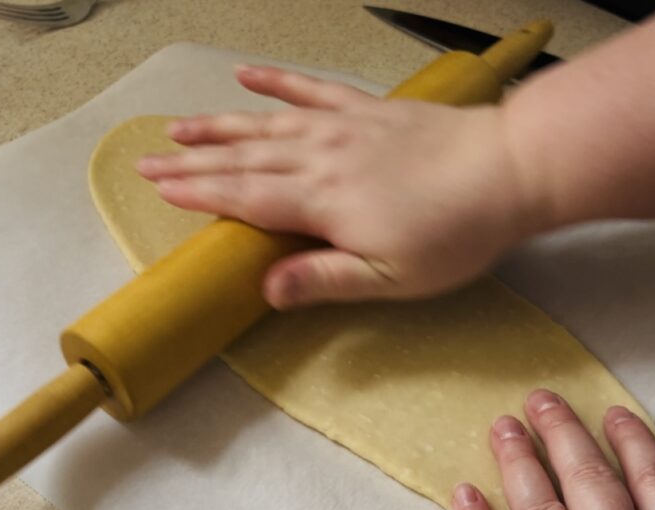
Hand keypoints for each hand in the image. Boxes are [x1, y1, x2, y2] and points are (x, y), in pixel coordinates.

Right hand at [137, 66, 547, 308]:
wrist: (508, 169)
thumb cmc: (454, 233)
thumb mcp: (391, 278)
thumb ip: (325, 279)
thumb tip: (265, 289)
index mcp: (321, 202)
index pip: (244, 197)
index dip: (199, 193)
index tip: (160, 188)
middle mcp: (320, 158)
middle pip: (242, 159)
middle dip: (191, 161)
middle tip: (147, 160)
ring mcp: (342, 128)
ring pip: (264, 125)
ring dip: (218, 126)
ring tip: (178, 125)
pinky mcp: (366, 109)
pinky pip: (310, 91)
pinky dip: (276, 83)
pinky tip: (248, 76)